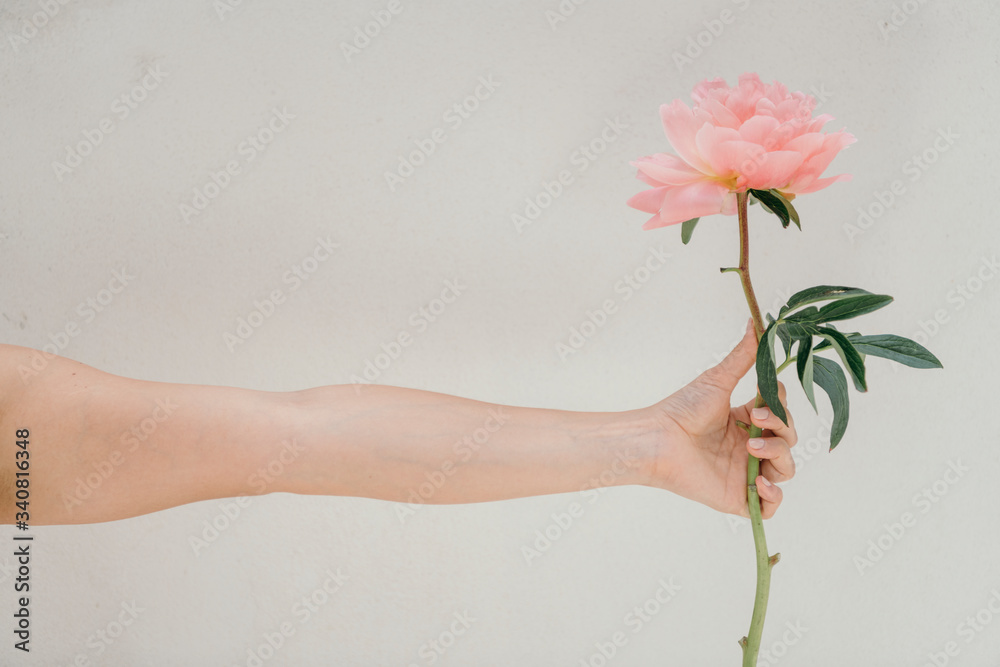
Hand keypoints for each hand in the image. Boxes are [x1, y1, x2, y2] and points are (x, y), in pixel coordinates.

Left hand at [647, 319, 797, 518]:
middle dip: (781, 429)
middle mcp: (749, 447)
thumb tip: (755, 319)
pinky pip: (771, 506)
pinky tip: (759, 482)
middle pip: (789, 441)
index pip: (782, 414)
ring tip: (751, 447)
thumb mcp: (718, 380)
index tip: (765, 396)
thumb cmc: (681, 410)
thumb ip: (743, 354)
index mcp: (747, 421)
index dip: (781, 406)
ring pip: (786, 469)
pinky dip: (773, 495)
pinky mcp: (738, 498)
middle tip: (755, 421)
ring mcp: (746, 473)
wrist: (658, 439)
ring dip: (778, 456)